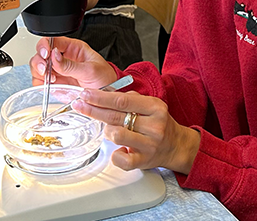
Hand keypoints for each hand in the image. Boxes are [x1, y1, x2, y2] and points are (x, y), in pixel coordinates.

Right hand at [28, 36, 116, 89]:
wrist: (108, 96)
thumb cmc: (104, 78)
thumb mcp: (91, 70)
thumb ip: (71, 65)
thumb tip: (54, 55)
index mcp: (73, 48)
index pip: (53, 40)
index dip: (45, 45)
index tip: (46, 54)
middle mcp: (63, 58)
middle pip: (41, 53)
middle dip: (39, 60)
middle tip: (45, 69)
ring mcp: (58, 71)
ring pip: (38, 67)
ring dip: (39, 72)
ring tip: (49, 78)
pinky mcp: (55, 84)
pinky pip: (41, 82)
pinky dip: (40, 84)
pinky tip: (48, 85)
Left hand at [73, 89, 200, 173]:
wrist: (177, 146)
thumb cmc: (159, 123)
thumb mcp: (150, 106)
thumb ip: (129, 99)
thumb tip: (102, 95)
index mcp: (154, 107)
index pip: (121, 101)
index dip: (100, 98)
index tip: (85, 94)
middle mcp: (153, 126)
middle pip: (115, 116)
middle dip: (93, 110)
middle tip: (79, 105)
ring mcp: (149, 144)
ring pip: (116, 135)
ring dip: (108, 131)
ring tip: (111, 130)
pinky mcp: (145, 161)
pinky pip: (122, 159)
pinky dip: (116, 155)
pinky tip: (119, 150)